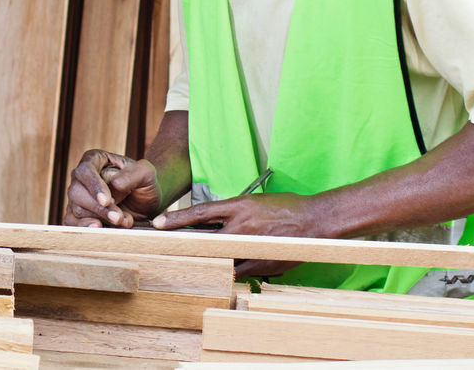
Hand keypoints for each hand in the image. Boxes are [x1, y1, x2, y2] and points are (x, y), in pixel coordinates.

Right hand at [64, 149, 161, 227]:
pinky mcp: (77, 215)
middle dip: (99, 208)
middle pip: (78, 192)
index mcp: (95, 159)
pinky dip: (85, 228)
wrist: (147, 205)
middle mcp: (82, 178)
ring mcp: (77, 197)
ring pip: (77, 209)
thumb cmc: (144, 184)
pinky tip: (99, 229)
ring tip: (123, 222)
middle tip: (118, 217)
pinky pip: (73, 223)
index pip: (86, 170)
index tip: (107, 200)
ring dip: (99, 219)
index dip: (94, 185)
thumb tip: (114, 184)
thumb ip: (132, 175)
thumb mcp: (146, 174)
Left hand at [152, 192, 317, 277]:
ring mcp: (251, 247)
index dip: (177, 218)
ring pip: (218, 260)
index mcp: (239, 206)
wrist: (315, 220)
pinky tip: (223, 272)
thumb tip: (212, 223)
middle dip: (185, 245)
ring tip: (190, 265)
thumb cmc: (286, 207)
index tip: (158, 223)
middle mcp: (242, 226)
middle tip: (166, 250)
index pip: (200, 212)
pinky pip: (236, 271)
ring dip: (206, 262)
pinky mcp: (260, 264)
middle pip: (204, 239)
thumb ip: (233, 212)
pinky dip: (228, 271)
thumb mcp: (255, 202)